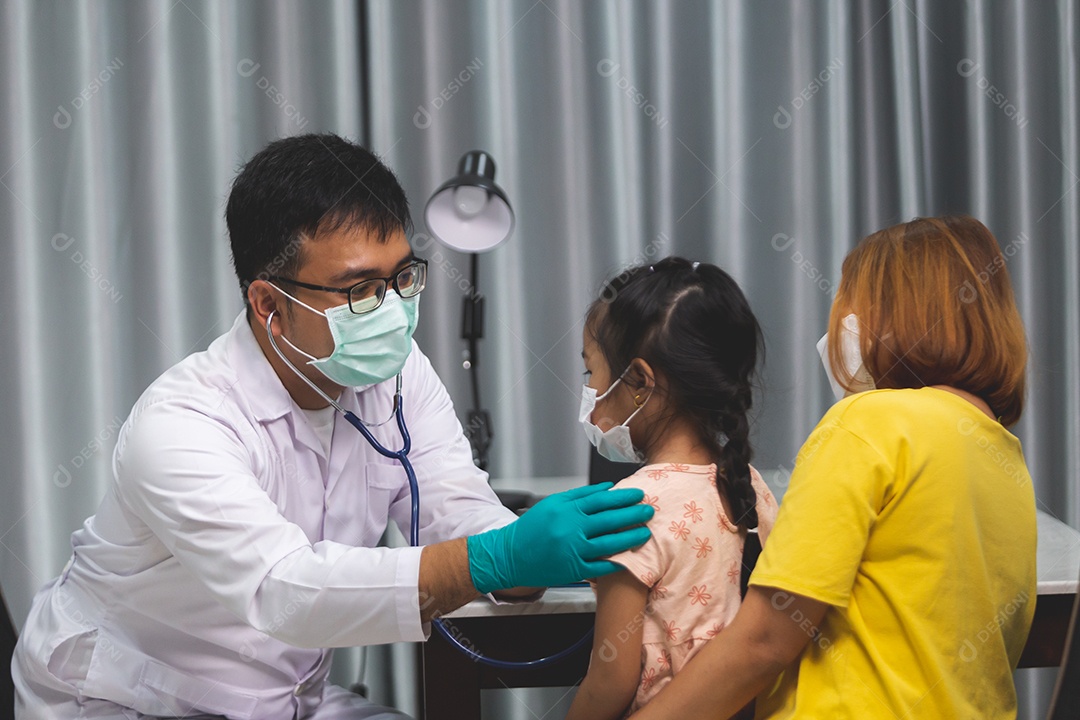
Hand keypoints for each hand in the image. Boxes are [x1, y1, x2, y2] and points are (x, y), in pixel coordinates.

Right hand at [467, 483, 653, 592]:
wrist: (510, 554)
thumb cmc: (532, 528)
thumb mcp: (553, 504)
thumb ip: (581, 495)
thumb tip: (608, 488)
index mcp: (567, 509)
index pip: (602, 500)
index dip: (623, 497)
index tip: (639, 495)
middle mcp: (571, 528)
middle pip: (609, 520)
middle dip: (633, 515)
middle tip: (650, 511)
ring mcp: (573, 550)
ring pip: (609, 544)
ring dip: (630, 538)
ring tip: (645, 532)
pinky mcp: (573, 570)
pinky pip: (600, 567)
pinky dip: (616, 563)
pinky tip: (630, 559)